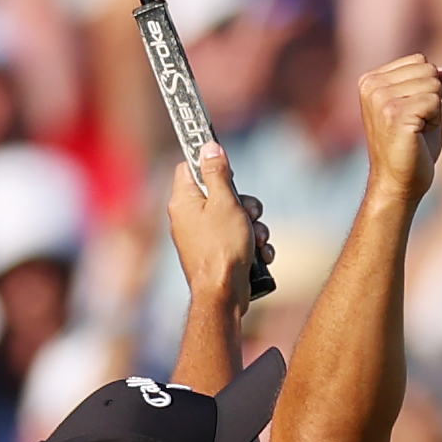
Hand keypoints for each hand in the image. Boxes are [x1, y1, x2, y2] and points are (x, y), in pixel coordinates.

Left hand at [166, 147, 272, 308]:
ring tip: (256, 239)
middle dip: (243, 201)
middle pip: (219, 192)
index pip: (190, 167)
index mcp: (183, 201)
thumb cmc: (222, 248)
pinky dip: (251, 244)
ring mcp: (202, 237)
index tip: (228, 166)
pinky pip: (237, 238)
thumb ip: (218, 174)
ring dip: (253, 225)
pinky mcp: (216, 253)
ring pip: (234, 216)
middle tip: (248, 212)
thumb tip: (209, 146)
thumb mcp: (224, 202)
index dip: (210, 163)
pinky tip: (258, 254)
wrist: (223, 295)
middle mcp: (188, 217)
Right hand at [353, 54, 441, 202]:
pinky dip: (434, 120)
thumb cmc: (411, 147)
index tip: (411, 114)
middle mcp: (371, 85)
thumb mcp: (423, 108)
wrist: (398, 183)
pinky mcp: (394, 114)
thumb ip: (432, 85)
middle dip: (432, 98)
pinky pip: (434, 101)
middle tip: (416, 124)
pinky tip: (417, 136)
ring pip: (433, 84)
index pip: (420, 61)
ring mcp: (381, 99)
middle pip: (428, 69)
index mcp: (371, 80)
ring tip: (415, 131)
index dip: (426, 88)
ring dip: (433, 111)